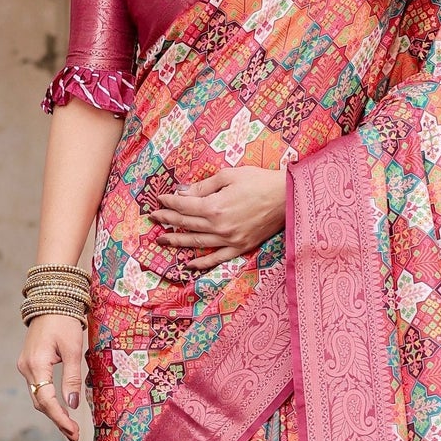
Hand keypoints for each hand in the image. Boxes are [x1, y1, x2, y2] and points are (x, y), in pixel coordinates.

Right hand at [17, 313, 86, 440]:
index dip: (60, 418)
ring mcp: (25, 366)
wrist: (50, 301)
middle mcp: (26, 368)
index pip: (46, 400)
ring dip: (53, 412)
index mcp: (36, 365)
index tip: (73, 431)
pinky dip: (49, 400)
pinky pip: (38, 387)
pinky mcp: (29, 364)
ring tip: (70, 427)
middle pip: (40, 402)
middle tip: (74, 435)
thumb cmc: (64, 322)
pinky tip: (61, 408)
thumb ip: (71, 378)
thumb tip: (72, 405)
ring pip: (38, 396)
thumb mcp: (73, 350)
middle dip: (57, 420)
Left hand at [152, 166, 285, 268]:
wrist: (286, 197)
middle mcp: (219, 226)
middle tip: (154, 218)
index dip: (170, 202)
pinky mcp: (241, 247)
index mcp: (215, 207)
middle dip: (168, 220)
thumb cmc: (259, 181)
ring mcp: (230, 240)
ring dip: (177, 241)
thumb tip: (183, 192)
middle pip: (186, 224)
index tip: (160, 199)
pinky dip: (202, 263)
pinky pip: (217, 258)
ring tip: (162, 240)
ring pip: (197, 243)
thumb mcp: (229, 176)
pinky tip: (189, 264)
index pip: (184, 205)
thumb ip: (204, 187)